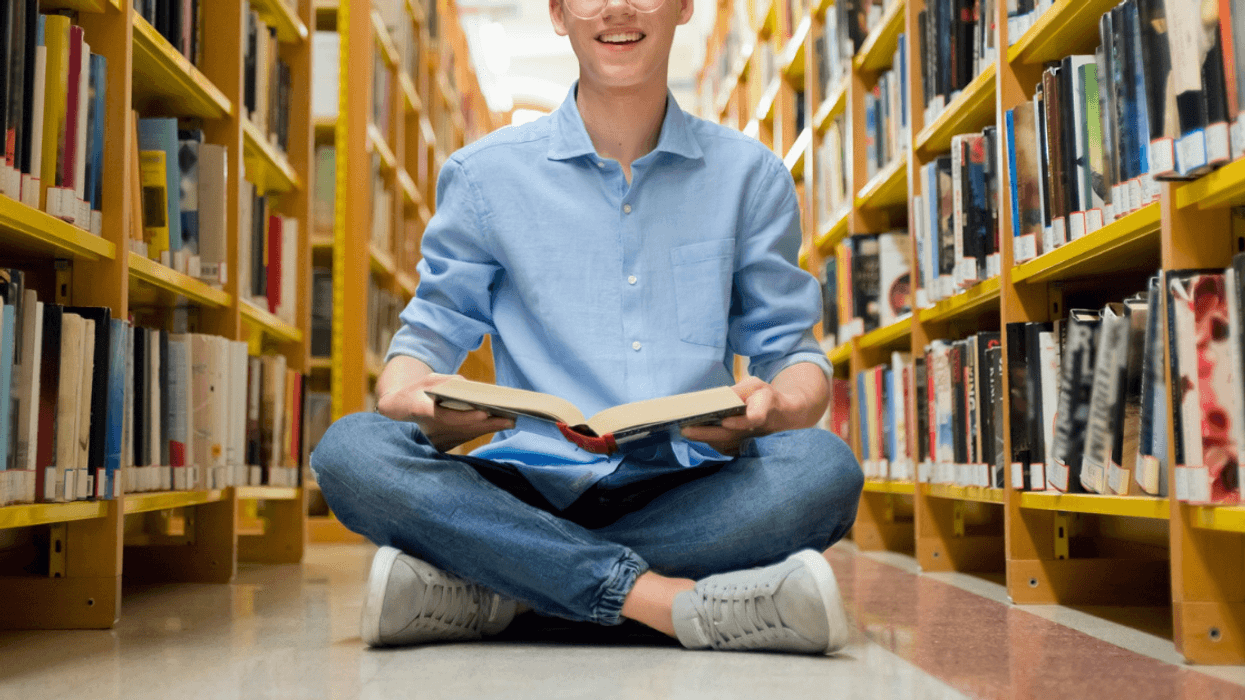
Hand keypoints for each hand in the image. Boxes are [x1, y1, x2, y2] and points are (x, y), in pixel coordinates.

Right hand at [377, 373, 514, 451]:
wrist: (396, 413)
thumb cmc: (414, 391)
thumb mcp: (427, 380)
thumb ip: (446, 381)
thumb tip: (469, 387)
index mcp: (420, 411)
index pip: (446, 417)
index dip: (466, 417)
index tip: (484, 414)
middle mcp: (428, 429)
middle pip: (462, 429)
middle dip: (487, 425)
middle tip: (509, 420)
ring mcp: (434, 440)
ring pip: (465, 436)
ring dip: (487, 430)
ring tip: (509, 422)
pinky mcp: (441, 446)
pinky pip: (463, 438)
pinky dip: (479, 432)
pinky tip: (495, 426)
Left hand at [680, 377, 785, 455]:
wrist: (780, 414)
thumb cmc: (764, 396)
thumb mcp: (755, 385)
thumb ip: (738, 390)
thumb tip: (716, 398)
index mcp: (762, 410)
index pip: (754, 418)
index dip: (740, 422)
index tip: (725, 421)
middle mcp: (754, 429)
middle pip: (730, 435)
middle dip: (706, 433)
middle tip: (685, 430)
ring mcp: (748, 439)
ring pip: (724, 443)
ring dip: (704, 438)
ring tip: (685, 430)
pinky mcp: (742, 445)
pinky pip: (723, 447)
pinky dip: (708, 441)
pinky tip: (694, 433)